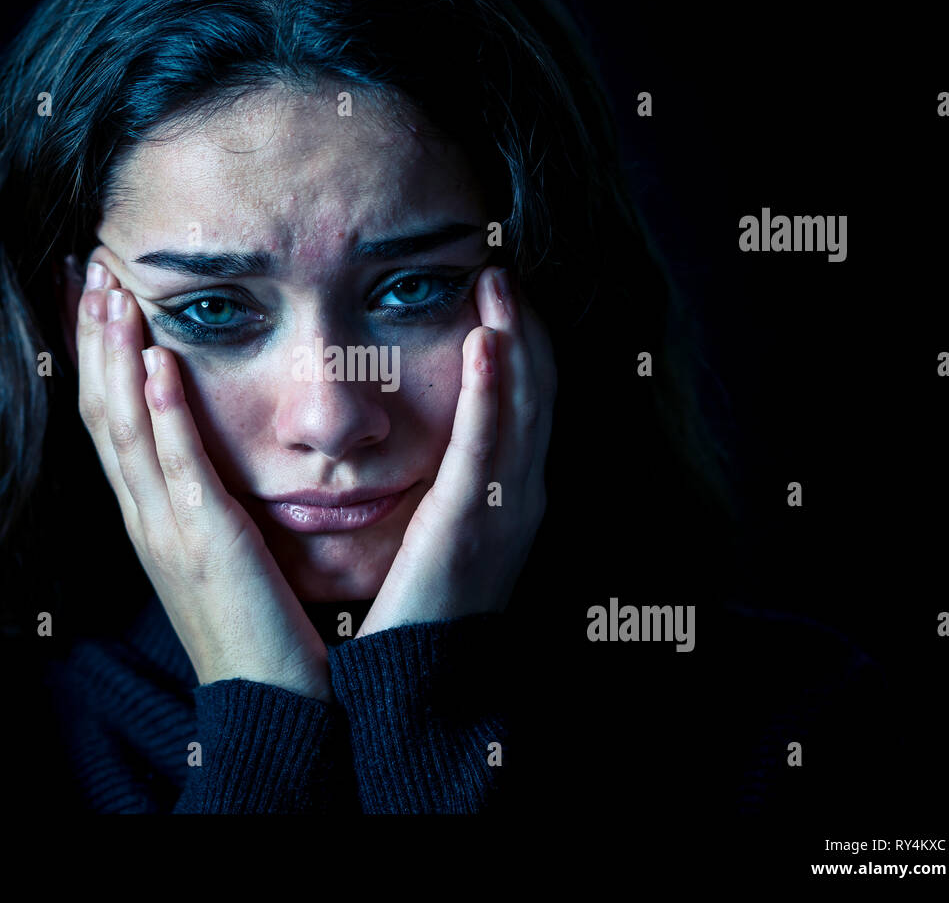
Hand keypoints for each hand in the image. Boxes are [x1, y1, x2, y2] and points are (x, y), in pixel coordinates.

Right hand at [76, 256, 331, 703]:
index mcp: (151, 514)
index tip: (91, 294)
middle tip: (88, 266)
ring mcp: (168, 530)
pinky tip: (158, 362)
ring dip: (116, 356)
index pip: (109, 418)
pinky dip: (162, 413)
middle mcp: (146, 516)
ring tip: (111, 291)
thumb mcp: (224, 548)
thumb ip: (211, 498)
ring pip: (125, 428)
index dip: (95, 355)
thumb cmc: (259, 622)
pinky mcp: (205, 543)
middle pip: (102, 411)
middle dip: (93, 337)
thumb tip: (214, 450)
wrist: (272, 700)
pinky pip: (176, 468)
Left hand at [356, 265, 556, 637]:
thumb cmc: (416, 603)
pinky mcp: (474, 525)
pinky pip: (489, 446)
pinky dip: (493, 392)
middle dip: (523, 325)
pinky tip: (487, 342)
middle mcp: (521, 494)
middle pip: (536, 391)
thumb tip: (412, 432)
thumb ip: (440, 479)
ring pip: (524, 406)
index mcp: (510, 492)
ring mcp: (506, 509)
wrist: (416, 683)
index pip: (525, 399)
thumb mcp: (436, 528)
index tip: (495, 289)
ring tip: (498, 281)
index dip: (519, 341)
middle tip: (501, 265)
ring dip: (515, 340)